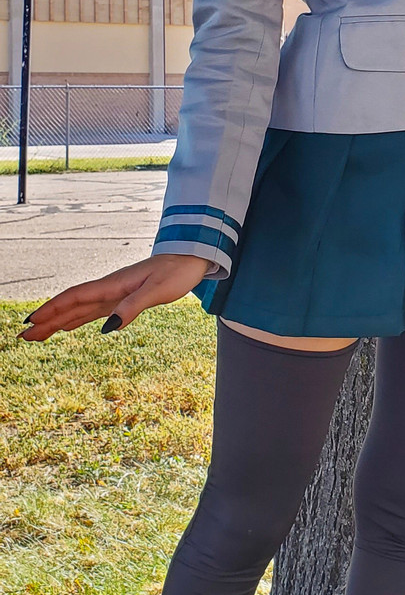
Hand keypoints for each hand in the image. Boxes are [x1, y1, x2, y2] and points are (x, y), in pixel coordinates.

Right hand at [18, 254, 213, 342]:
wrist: (191, 258)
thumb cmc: (176, 272)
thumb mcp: (157, 291)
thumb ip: (132, 308)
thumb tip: (107, 328)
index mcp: (112, 285)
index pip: (74, 298)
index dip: (52, 310)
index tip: (31, 322)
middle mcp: (108, 289)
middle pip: (70, 306)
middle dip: (46, 320)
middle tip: (23, 336)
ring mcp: (114, 294)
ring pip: (78, 310)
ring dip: (56, 322)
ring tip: (36, 335)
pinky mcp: (122, 299)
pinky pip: (91, 311)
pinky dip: (75, 319)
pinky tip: (66, 327)